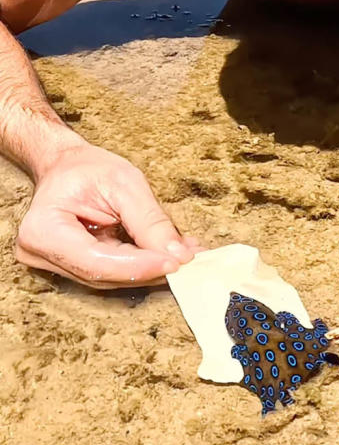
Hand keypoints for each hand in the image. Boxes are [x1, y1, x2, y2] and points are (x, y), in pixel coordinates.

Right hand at [14, 143, 203, 288]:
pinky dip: (144, 265)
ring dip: (152, 269)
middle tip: (191, 260)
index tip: (176, 263)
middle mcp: (41, 254)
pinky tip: (170, 254)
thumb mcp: (124, 183)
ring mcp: (55, 264)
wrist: (65, 166)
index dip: (139, 267)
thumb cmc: (87, 169)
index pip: (97, 263)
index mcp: (43, 231)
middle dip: (152, 269)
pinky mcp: (73, 267)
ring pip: (113, 278)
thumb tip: (178, 255)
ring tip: (186, 254)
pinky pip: (113, 272)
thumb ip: (150, 221)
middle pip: (106, 275)